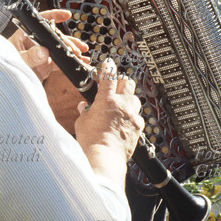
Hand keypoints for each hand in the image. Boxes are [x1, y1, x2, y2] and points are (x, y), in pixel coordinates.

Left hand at [8, 9, 88, 81]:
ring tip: (82, 53)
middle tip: (76, 48)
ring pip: (59, 48)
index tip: (66, 15)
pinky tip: (80, 61)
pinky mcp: (45, 64)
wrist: (4, 85)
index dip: (53, 16)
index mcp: (24, 36)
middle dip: (67, 41)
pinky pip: (60, 61)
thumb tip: (43, 51)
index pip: (39, 22)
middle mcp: (34, 43)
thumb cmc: (4, 68)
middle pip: (54, 36)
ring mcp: (41, 53)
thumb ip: (30, 57)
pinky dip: (70, 62)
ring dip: (71, 50)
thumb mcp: (17, 61)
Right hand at [74, 61, 143, 184]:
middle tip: (114, 86)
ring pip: (135, 98)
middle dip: (121, 81)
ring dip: (128, 99)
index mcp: (106, 100)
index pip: (109, 75)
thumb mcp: (82, 122)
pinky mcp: (138, 127)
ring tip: (120, 105)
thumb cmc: (90, 141)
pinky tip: (125, 121)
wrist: (104, 157)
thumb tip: (84, 107)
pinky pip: (138, 116)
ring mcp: (132, 116)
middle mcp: (122, 105)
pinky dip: (132, 116)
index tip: (107, 63)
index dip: (108, 67)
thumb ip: (85, 111)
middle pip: (127, 82)